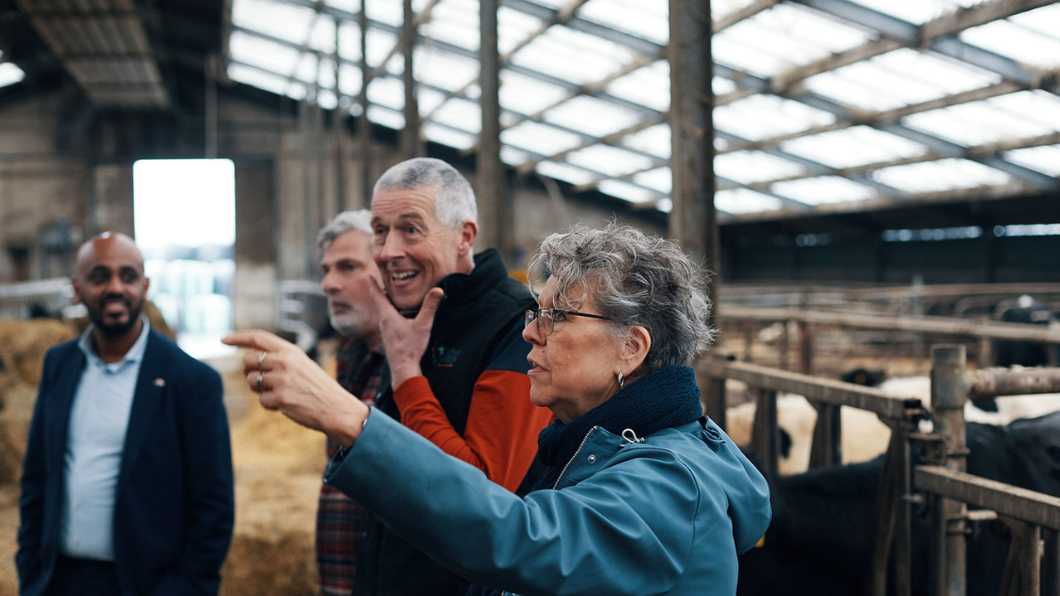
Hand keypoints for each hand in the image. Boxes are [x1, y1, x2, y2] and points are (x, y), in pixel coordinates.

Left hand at [221, 329, 367, 446]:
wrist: (337, 409)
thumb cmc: (318, 388)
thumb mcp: (302, 365)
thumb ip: (280, 359)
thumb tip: (250, 361)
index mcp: (292, 351)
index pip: (259, 337)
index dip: (238, 337)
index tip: (223, 338)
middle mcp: (285, 362)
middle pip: (248, 360)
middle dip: (248, 370)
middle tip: (258, 379)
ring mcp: (282, 380)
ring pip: (252, 381)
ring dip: (259, 389)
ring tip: (279, 393)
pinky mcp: (280, 398)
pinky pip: (261, 400)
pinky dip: (269, 405)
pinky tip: (285, 405)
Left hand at [367, 277, 443, 387]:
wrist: (403, 368)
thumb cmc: (410, 347)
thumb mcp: (423, 325)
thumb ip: (430, 307)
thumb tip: (438, 289)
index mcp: (387, 315)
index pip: (377, 295)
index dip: (373, 284)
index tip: (368, 274)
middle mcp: (384, 322)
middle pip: (382, 302)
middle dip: (384, 291)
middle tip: (387, 280)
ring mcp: (386, 331)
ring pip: (386, 312)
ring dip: (390, 303)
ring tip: (397, 295)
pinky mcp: (391, 337)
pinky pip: (390, 320)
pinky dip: (394, 313)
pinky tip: (403, 316)